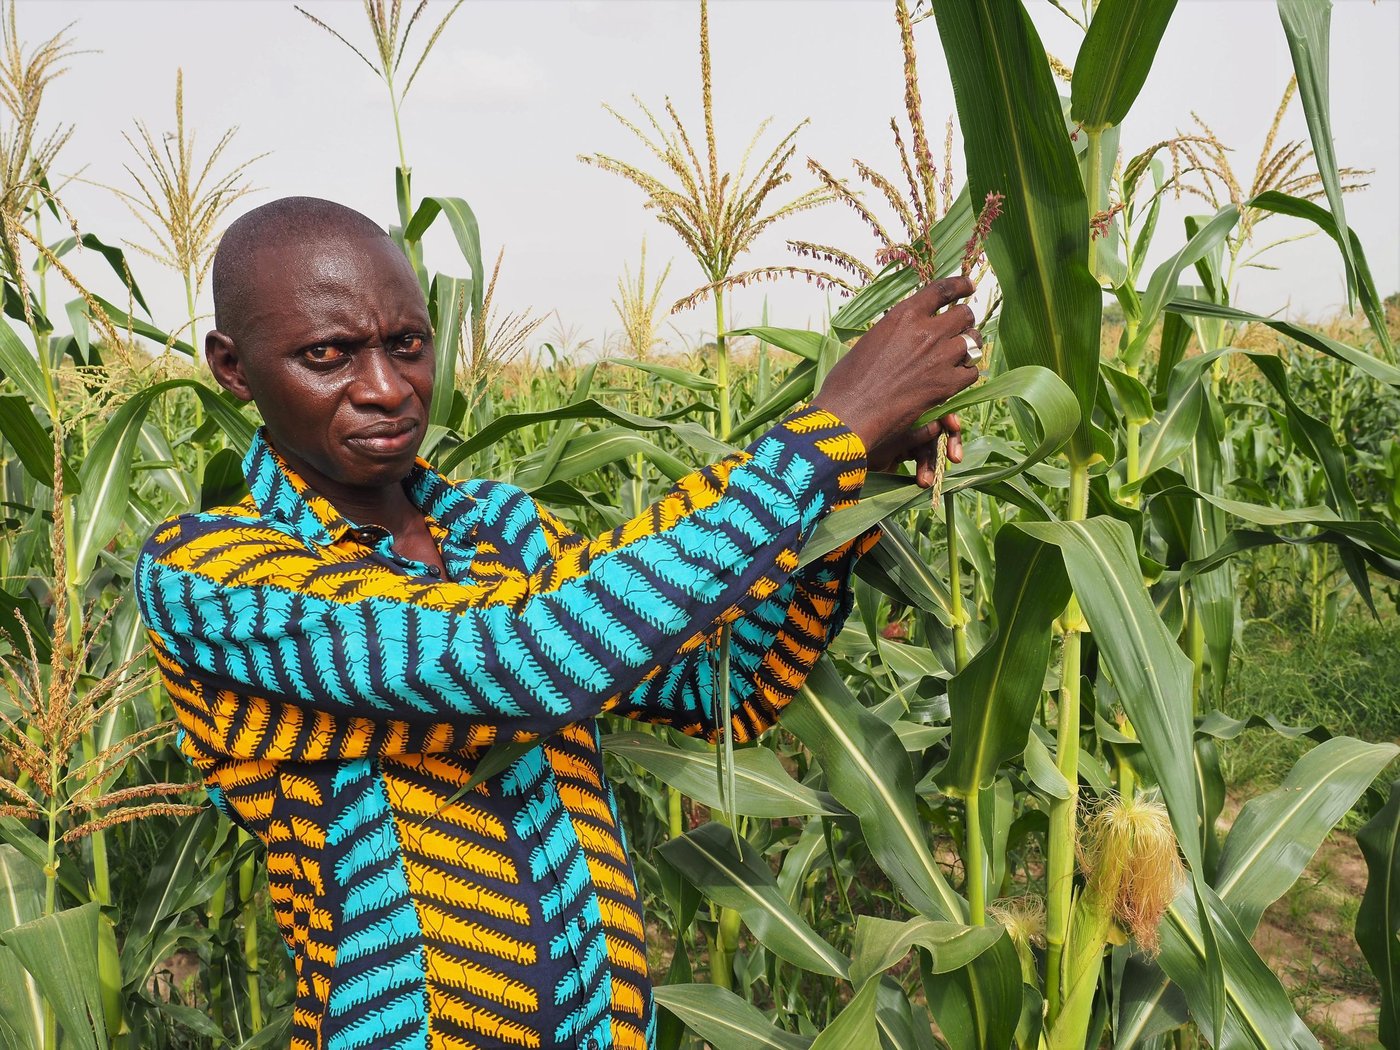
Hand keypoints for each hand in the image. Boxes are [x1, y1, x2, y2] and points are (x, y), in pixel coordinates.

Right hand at [809, 276, 981, 454]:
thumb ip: (897, 330)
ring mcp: (940, 358)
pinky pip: (972, 372)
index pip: (943, 289)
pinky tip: (955, 376)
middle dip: (964, 320)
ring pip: (973, 341)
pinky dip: (966, 372)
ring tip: (959, 353)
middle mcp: (927, 331)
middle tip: (959, 329)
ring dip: (968, 345)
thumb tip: (908, 331)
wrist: (851, 412)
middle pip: (965, 314)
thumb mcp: (871, 339)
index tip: (969, 286)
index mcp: (904, 315)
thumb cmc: (849, 379)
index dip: (961, 285)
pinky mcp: (946, 385)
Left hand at [868, 412, 963, 486]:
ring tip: (926, 481)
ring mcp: (904, 433)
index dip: (946, 415)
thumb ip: (915, 433)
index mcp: (904, 405)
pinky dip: (924, 469)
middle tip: (955, 457)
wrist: (840, 460)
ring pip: (930, 445)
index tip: (952, 426)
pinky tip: (923, 481)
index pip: (932, 405)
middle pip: (937, 425)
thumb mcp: (889, 438)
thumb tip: (938, 427)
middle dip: (947, 442)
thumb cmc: (860, 442)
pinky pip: (921, 458)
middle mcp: (906, 416)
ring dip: (933, 463)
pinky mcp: (901, 451)